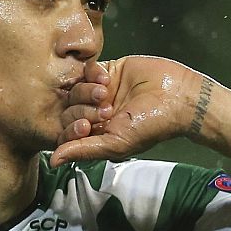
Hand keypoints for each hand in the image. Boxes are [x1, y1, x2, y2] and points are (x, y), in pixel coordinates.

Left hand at [51, 57, 214, 165]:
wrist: (177, 97)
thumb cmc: (151, 125)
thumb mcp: (116, 144)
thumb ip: (84, 150)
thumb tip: (53, 161)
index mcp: (97, 134)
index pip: (68, 131)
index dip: (70, 128)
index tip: (85, 125)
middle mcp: (96, 114)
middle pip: (69, 108)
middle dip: (82, 108)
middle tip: (105, 109)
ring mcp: (101, 92)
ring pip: (76, 87)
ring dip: (87, 90)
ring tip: (106, 93)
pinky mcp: (109, 71)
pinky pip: (87, 69)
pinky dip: (92, 73)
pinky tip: (106, 79)